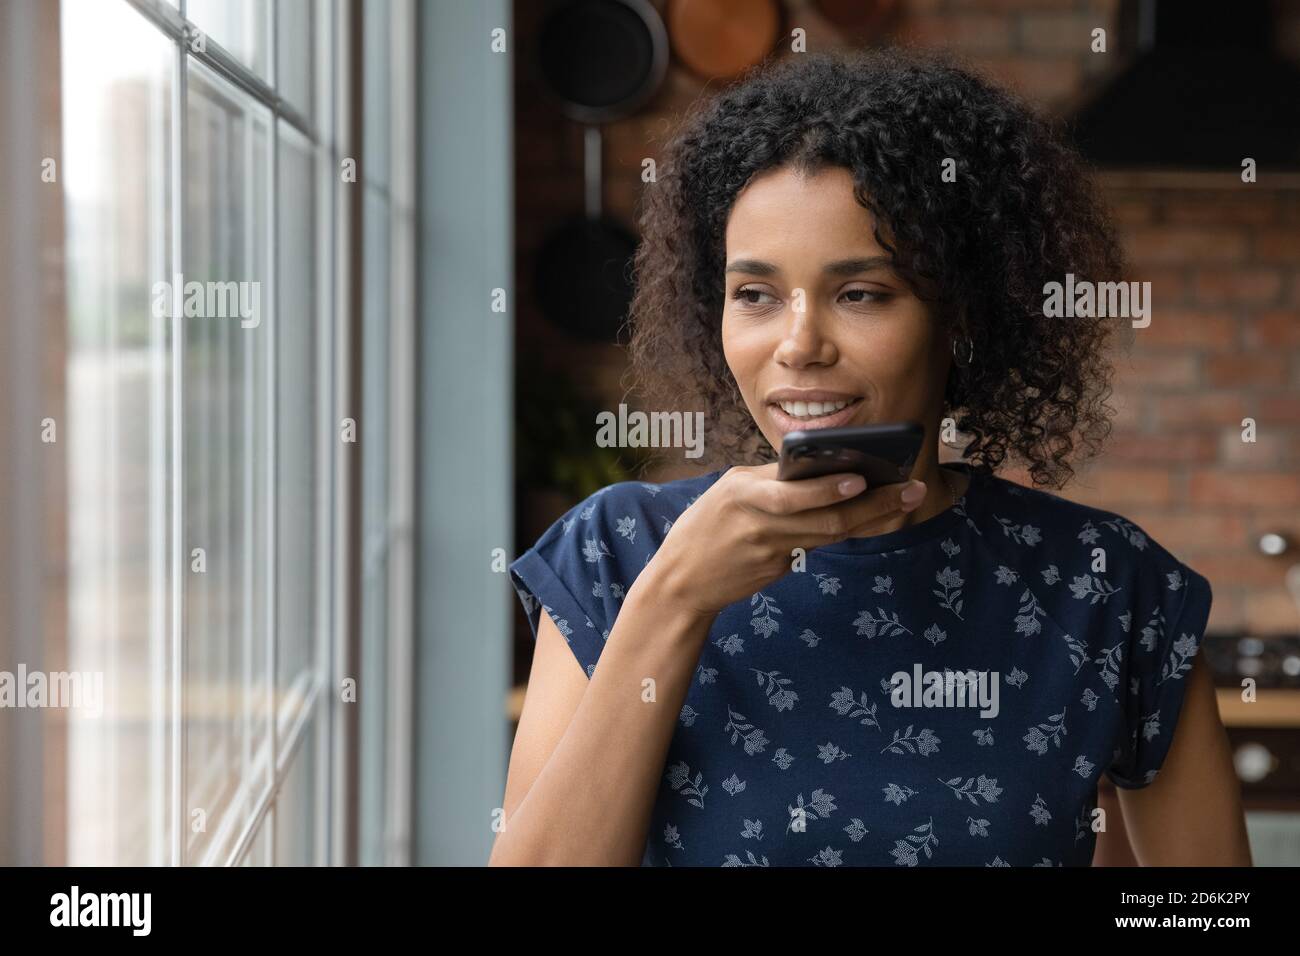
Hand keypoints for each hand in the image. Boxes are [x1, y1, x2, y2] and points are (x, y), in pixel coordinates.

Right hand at [641, 463, 924, 618]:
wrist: (681, 581)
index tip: (862, 477)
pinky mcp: (778, 567)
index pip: (793, 492)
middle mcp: (759, 522)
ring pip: (831, 532)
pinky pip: (819, 544)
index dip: (829, 488)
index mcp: (743, 493)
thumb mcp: (730, 491)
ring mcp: (771, 549)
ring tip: (905, 500)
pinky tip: (875, 519)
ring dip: (873, 516)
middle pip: (826, 516)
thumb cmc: (706, 525)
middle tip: (910, 489)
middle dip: (874, 503)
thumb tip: (823, 470)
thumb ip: (771, 481)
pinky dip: (849, 530)